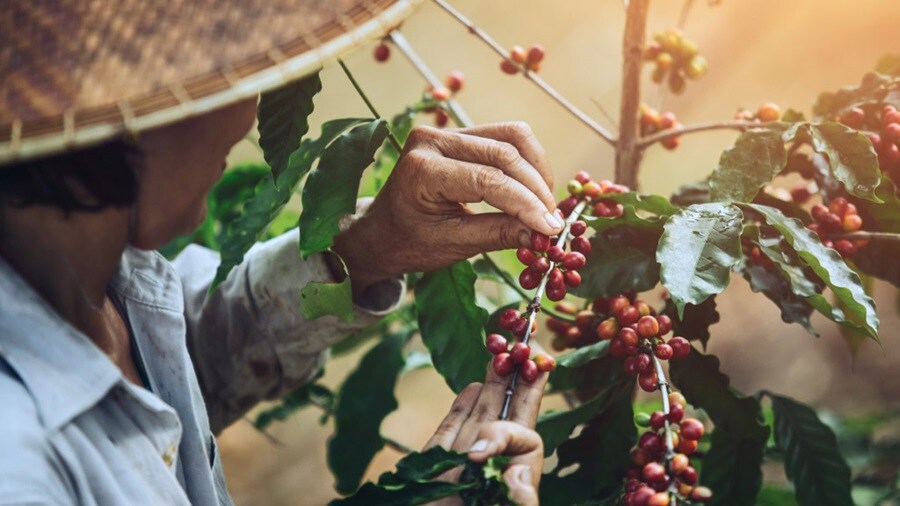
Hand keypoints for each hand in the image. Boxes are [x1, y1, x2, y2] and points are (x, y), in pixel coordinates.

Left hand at [332, 122, 562, 294]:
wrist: (381, 232)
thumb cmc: (409, 243)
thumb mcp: (452, 245)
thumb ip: (498, 234)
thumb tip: (544, 234)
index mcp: (422, 169)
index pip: (488, 180)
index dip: (526, 204)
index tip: (551, 229)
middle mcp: (433, 139)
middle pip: (505, 152)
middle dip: (536, 188)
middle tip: (553, 223)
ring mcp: (446, 132)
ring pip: (511, 137)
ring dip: (536, 171)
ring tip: (545, 207)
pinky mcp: (459, 134)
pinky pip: (504, 138)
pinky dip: (526, 163)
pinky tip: (533, 191)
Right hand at [423, 359, 547, 505]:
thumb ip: (518, 498)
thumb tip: (518, 473)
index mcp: (512, 476)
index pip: (525, 435)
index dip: (521, 412)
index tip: (512, 402)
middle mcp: (491, 463)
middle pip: (508, 415)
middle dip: (516, 382)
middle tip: (524, 348)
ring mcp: (463, 458)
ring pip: (480, 415)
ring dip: (491, 386)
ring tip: (500, 357)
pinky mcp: (436, 458)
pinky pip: (452, 428)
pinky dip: (461, 408)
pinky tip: (472, 387)